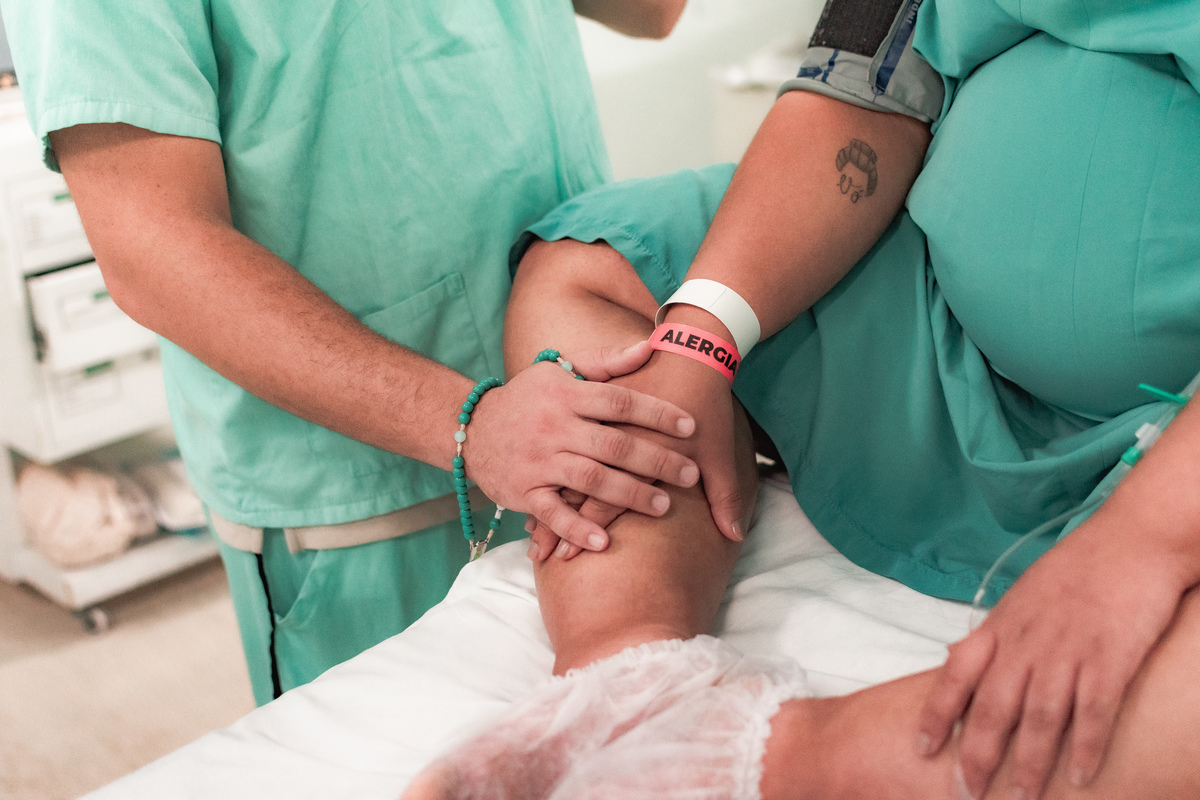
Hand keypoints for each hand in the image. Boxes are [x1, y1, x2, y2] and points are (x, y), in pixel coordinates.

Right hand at [525, 347, 749, 560]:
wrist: (471, 429)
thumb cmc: (529, 398)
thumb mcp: (559, 369)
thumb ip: (606, 362)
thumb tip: (651, 346)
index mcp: (566, 394)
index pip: (618, 402)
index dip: (656, 413)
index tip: (691, 426)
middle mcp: (553, 426)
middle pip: (612, 445)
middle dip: (656, 460)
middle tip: (691, 473)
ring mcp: (538, 461)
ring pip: (590, 479)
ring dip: (629, 495)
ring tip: (664, 506)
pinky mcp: (523, 492)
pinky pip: (552, 513)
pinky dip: (576, 528)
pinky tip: (603, 540)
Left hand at [915, 520, 1187, 798]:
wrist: (1131, 540)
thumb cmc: (1076, 569)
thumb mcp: (1020, 598)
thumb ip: (995, 634)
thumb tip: (958, 658)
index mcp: (1001, 626)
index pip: (956, 673)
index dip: (936, 713)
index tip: (922, 748)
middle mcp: (1027, 642)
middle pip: (994, 707)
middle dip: (977, 755)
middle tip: (967, 792)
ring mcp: (1068, 651)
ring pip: (1040, 718)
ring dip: (1029, 763)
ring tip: (1021, 798)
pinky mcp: (1110, 658)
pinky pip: (1094, 711)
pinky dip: (1085, 746)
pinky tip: (1080, 775)